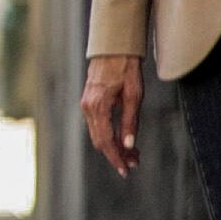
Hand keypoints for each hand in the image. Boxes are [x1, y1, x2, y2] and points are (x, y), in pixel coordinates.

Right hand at [82, 53, 144, 175]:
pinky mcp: (88, 103)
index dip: (116, 157)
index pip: (106, 140)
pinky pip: (97, 125)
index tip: (126, 170)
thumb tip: (129, 145)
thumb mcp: (134, 96)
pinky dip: (108, 135)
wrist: (113, 49)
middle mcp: (88, 108)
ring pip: (97, 134)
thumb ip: (130, 121)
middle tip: (134, 163)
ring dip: (113, 146)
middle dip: (116, 154)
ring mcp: (86, 105)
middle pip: (100, 141)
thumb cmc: (126, 69)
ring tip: (132, 153)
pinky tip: (121, 138)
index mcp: (98, 107)